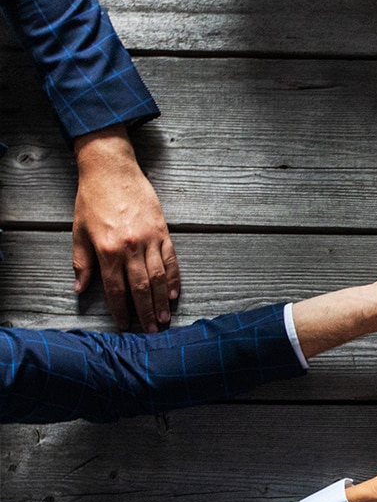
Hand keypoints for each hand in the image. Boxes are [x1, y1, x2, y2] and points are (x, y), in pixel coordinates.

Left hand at [72, 125, 179, 332]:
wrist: (113, 170)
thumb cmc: (93, 199)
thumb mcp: (78, 231)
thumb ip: (81, 262)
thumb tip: (81, 288)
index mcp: (107, 249)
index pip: (116, 288)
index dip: (120, 309)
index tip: (124, 324)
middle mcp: (131, 247)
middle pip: (140, 287)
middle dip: (145, 312)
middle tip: (152, 330)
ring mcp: (150, 239)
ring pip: (158, 277)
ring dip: (161, 300)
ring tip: (164, 318)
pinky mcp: (163, 231)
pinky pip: (171, 259)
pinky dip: (173, 278)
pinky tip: (173, 293)